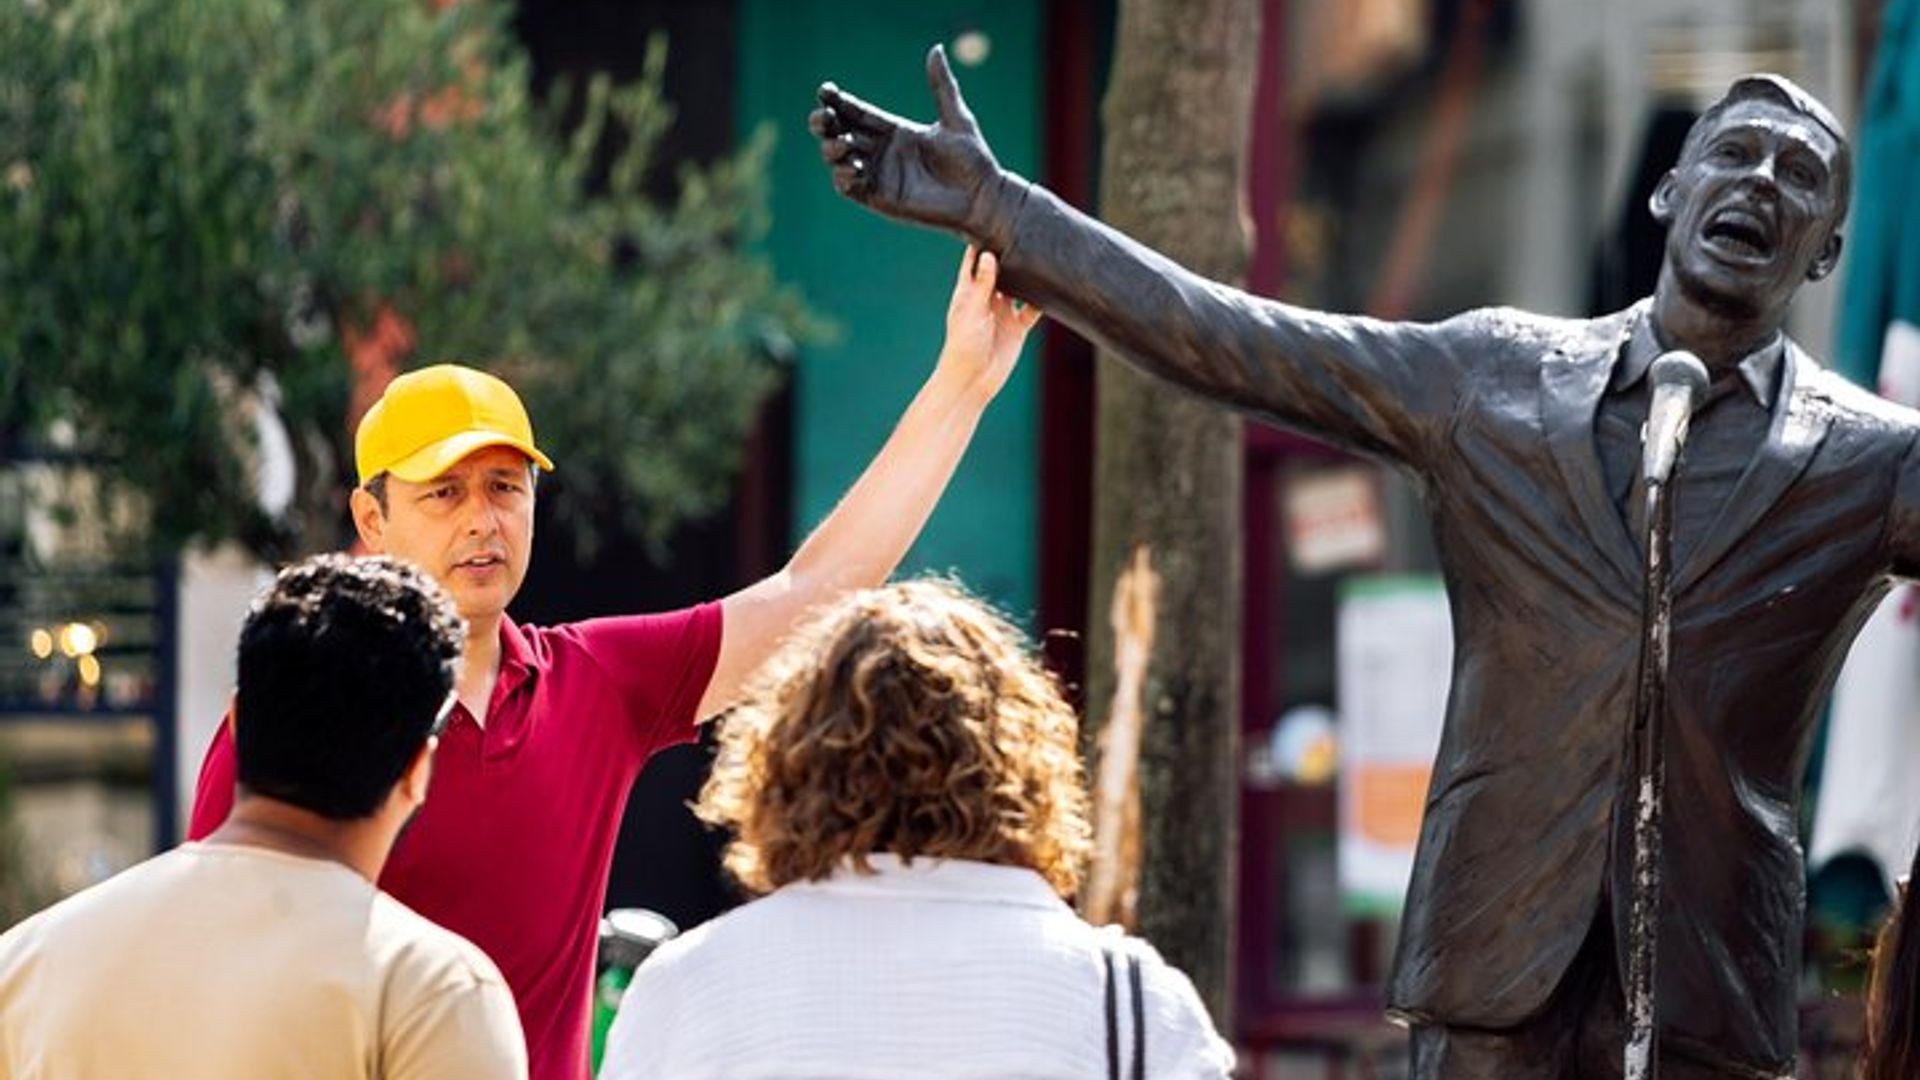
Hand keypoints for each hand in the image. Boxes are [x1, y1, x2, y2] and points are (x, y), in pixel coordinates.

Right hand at [811, 45, 1002, 234]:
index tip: (826, 90)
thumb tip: (936, 49)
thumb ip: (942, 86)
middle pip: (840, 132)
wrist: (981, 199)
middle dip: (825, 123)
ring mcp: (879, 175)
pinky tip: (852, 168)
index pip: (857, 112)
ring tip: (844, 144)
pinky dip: (843, 177)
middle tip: (824, 117)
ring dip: (833, 149)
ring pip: (839, 159)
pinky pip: (849, 187)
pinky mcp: (879, 199)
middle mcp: (882, 151)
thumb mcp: (956, 119)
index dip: (837, 101)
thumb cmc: (973, 159)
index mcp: (895, 130)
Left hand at [938, 245, 1042, 402]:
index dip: (981, 242)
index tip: (993, 221)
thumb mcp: (971, 311)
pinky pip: (1033, 309)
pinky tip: (1052, 289)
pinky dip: (1042, 300)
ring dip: (1028, 276)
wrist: (972, 381)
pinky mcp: (1017, 327)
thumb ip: (981, 284)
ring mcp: (1003, 312)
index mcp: (968, 292)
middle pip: (1000, 269)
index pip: (974, 260)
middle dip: (1010, 254)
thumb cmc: (962, 346)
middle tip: (1026, 232)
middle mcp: (986, 298)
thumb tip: (987, 254)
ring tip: (1043, 255)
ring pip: (1019, 287)